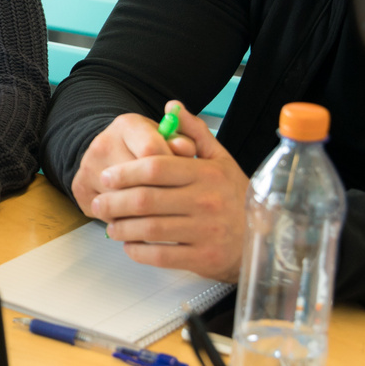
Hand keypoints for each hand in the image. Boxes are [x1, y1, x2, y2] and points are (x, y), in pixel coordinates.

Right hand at [69, 110, 196, 212]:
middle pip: (137, 181)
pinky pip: (109, 215)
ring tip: (163, 214)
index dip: (173, 169)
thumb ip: (188, 138)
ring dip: (146, 214)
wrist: (111, 154)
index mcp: (127, 125)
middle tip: (177, 203)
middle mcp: (102, 144)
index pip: (152, 152)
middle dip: (161, 195)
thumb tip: (186, 150)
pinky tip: (141, 220)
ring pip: (123, 203)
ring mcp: (87, 168)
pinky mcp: (79, 189)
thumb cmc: (148, 147)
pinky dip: (128, 222)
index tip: (184, 178)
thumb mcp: (171, 137)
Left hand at [86, 101, 248, 281]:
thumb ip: (195, 132)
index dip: (125, 172)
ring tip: (111, 225)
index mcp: (207, 173)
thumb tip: (171, 107)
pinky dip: (139, 251)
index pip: (156, 168)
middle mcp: (206, 201)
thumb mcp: (221, 160)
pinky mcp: (203, 258)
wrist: (264, 238)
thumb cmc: (236, 197)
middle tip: (100, 202)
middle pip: (146, 199)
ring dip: (122, 227)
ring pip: (150, 229)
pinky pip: (161, 256)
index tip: (107, 177)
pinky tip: (130, 244)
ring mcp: (205, 231)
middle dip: (115, 202)